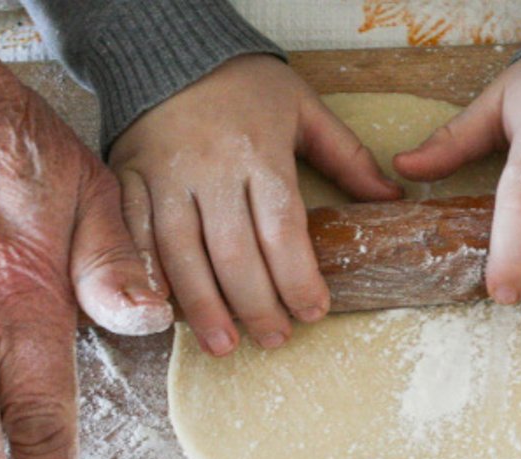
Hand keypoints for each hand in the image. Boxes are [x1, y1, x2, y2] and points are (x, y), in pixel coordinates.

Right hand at [109, 54, 401, 355]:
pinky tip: (165, 314)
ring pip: (182, 253)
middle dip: (257, 305)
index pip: (282, 228)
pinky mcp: (129, 180)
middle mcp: (210, 168)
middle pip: (234, 252)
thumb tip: (391, 200)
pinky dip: (150, 277)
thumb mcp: (304, 108)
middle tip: (275, 339)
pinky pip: (136, 236)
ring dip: (204, 307)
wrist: (170, 50)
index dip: (298, 278)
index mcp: (259, 152)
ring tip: (224, 345)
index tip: (314, 312)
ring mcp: (165, 177)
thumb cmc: (244, 86)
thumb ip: (347, 156)